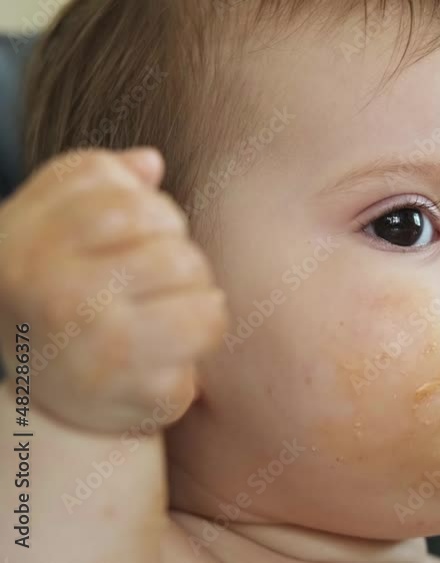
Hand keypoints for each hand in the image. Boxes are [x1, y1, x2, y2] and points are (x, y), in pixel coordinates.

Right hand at [0, 148, 226, 432]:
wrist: (49, 403)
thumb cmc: (61, 296)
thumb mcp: (52, 229)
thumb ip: (93, 183)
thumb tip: (149, 163)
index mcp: (25, 241)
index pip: (132, 203)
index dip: (155, 215)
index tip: (141, 238)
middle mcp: (52, 293)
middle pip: (174, 246)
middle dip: (182, 260)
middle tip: (159, 286)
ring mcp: (93, 347)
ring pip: (200, 289)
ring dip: (200, 300)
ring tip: (169, 314)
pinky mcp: (134, 390)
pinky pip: (206, 337)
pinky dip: (200, 344)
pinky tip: (166, 356)